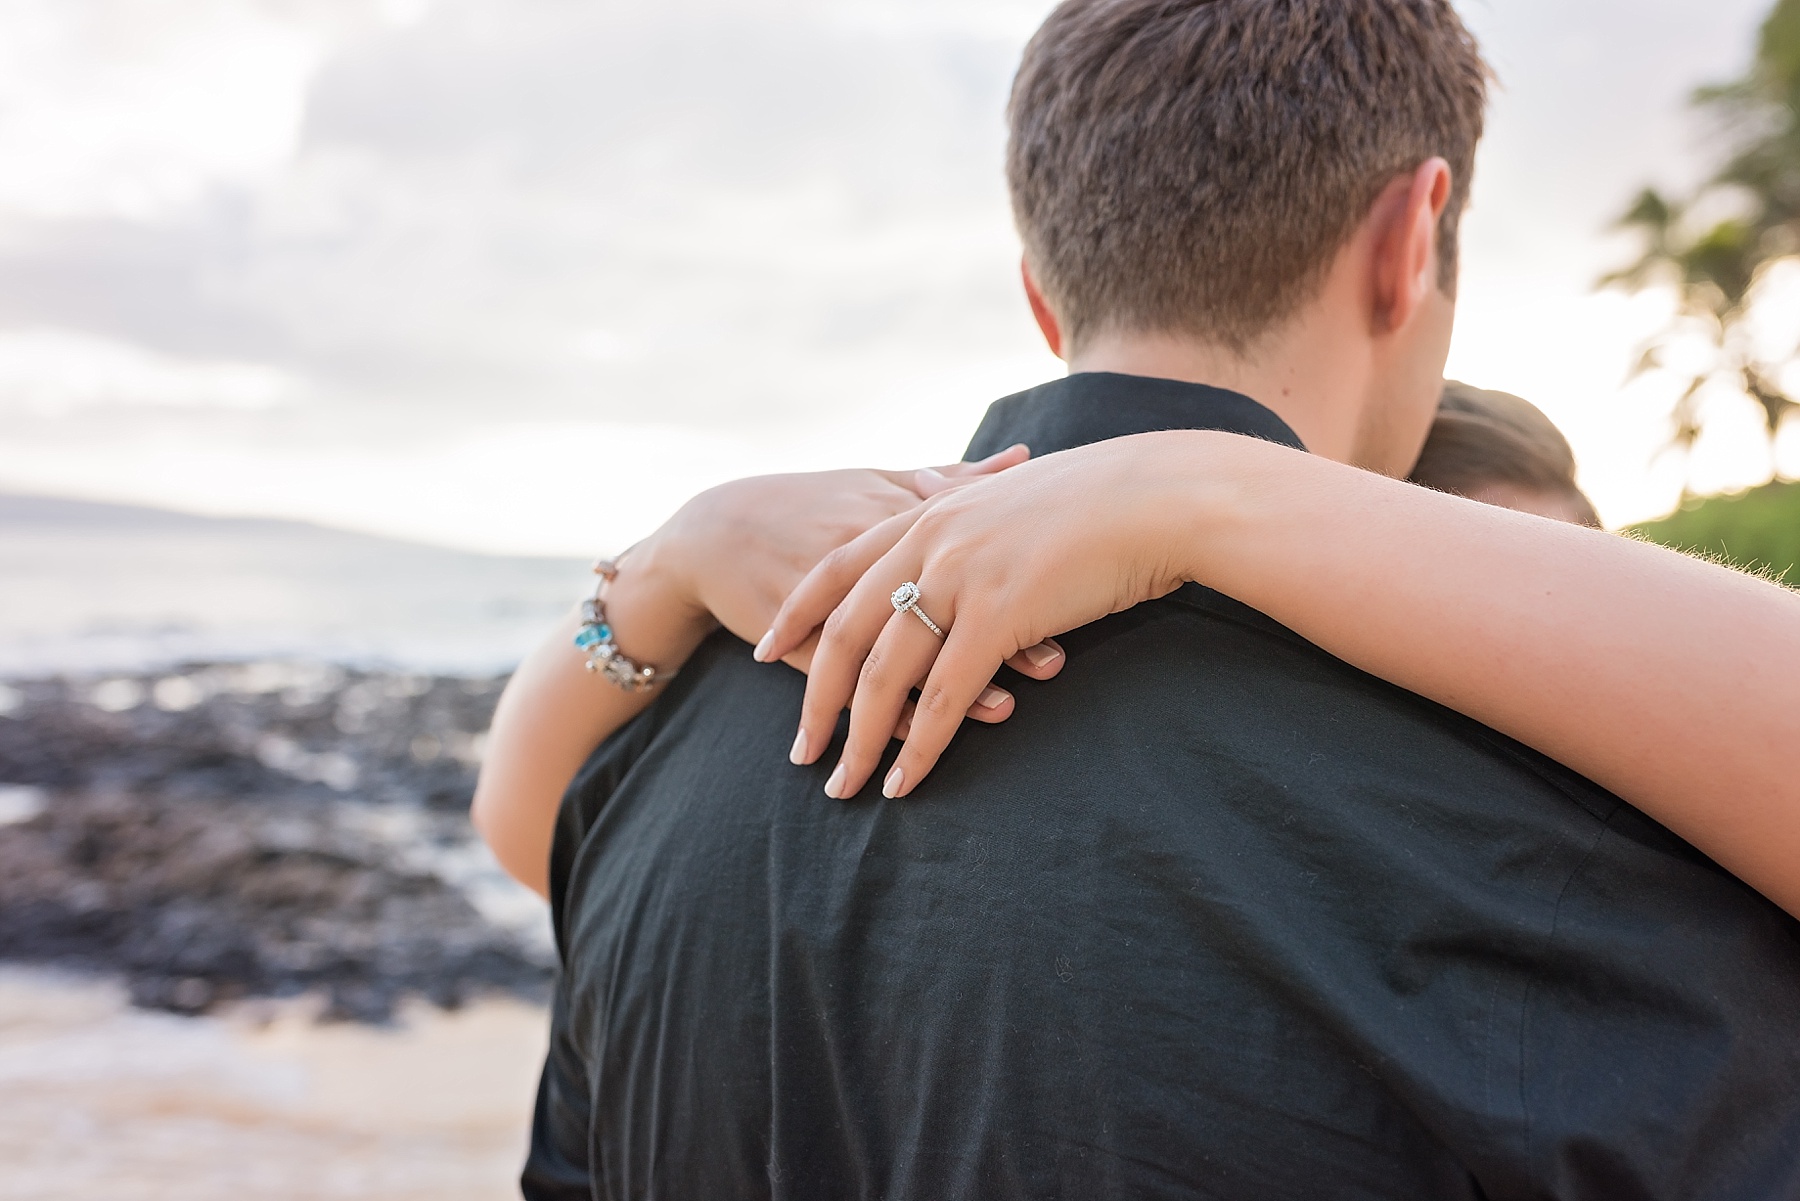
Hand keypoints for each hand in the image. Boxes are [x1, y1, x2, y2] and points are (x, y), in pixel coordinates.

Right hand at [622, 443, 1048, 727]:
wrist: (711, 530)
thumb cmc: (808, 503)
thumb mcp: (875, 481)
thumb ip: (951, 476)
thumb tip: (1023, 454)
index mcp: (891, 509)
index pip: (965, 543)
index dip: (1018, 570)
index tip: (1074, 591)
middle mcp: (862, 550)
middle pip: (939, 595)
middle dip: (997, 631)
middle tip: (1053, 663)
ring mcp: (825, 596)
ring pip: (894, 645)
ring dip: (949, 682)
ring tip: (1001, 712)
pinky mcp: (791, 638)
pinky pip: (843, 680)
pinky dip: (883, 709)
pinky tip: (918, 738)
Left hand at [759, 434, 1200, 798]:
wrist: (1161, 494)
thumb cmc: (1106, 499)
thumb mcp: (1019, 500)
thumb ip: (979, 522)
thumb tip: (972, 544)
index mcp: (929, 511)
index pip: (837, 566)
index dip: (796, 611)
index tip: (766, 646)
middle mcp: (930, 541)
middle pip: (845, 631)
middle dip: (816, 698)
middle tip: (799, 750)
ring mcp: (959, 578)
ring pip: (884, 674)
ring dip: (859, 739)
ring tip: (842, 785)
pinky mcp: (997, 616)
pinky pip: (943, 697)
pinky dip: (918, 747)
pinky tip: (904, 784)